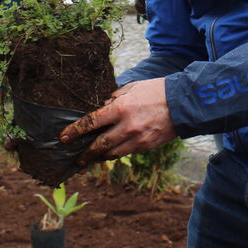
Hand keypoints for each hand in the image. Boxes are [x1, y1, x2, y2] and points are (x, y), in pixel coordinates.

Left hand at [60, 78, 176, 166]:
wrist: (184, 103)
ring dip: (99, 157)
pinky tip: (109, 154)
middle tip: (76, 158)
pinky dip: (116, 153)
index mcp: (120, 108)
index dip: (75, 131)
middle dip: (85, 153)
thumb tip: (102, 107)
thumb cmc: (157, 91)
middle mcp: (127, 126)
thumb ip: (115, 98)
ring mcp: (137, 139)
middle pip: (99, 145)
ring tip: (90, 159)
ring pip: (112, 153)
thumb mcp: (132, 88)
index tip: (64, 138)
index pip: (91, 122)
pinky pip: (126, 153)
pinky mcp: (146, 146)